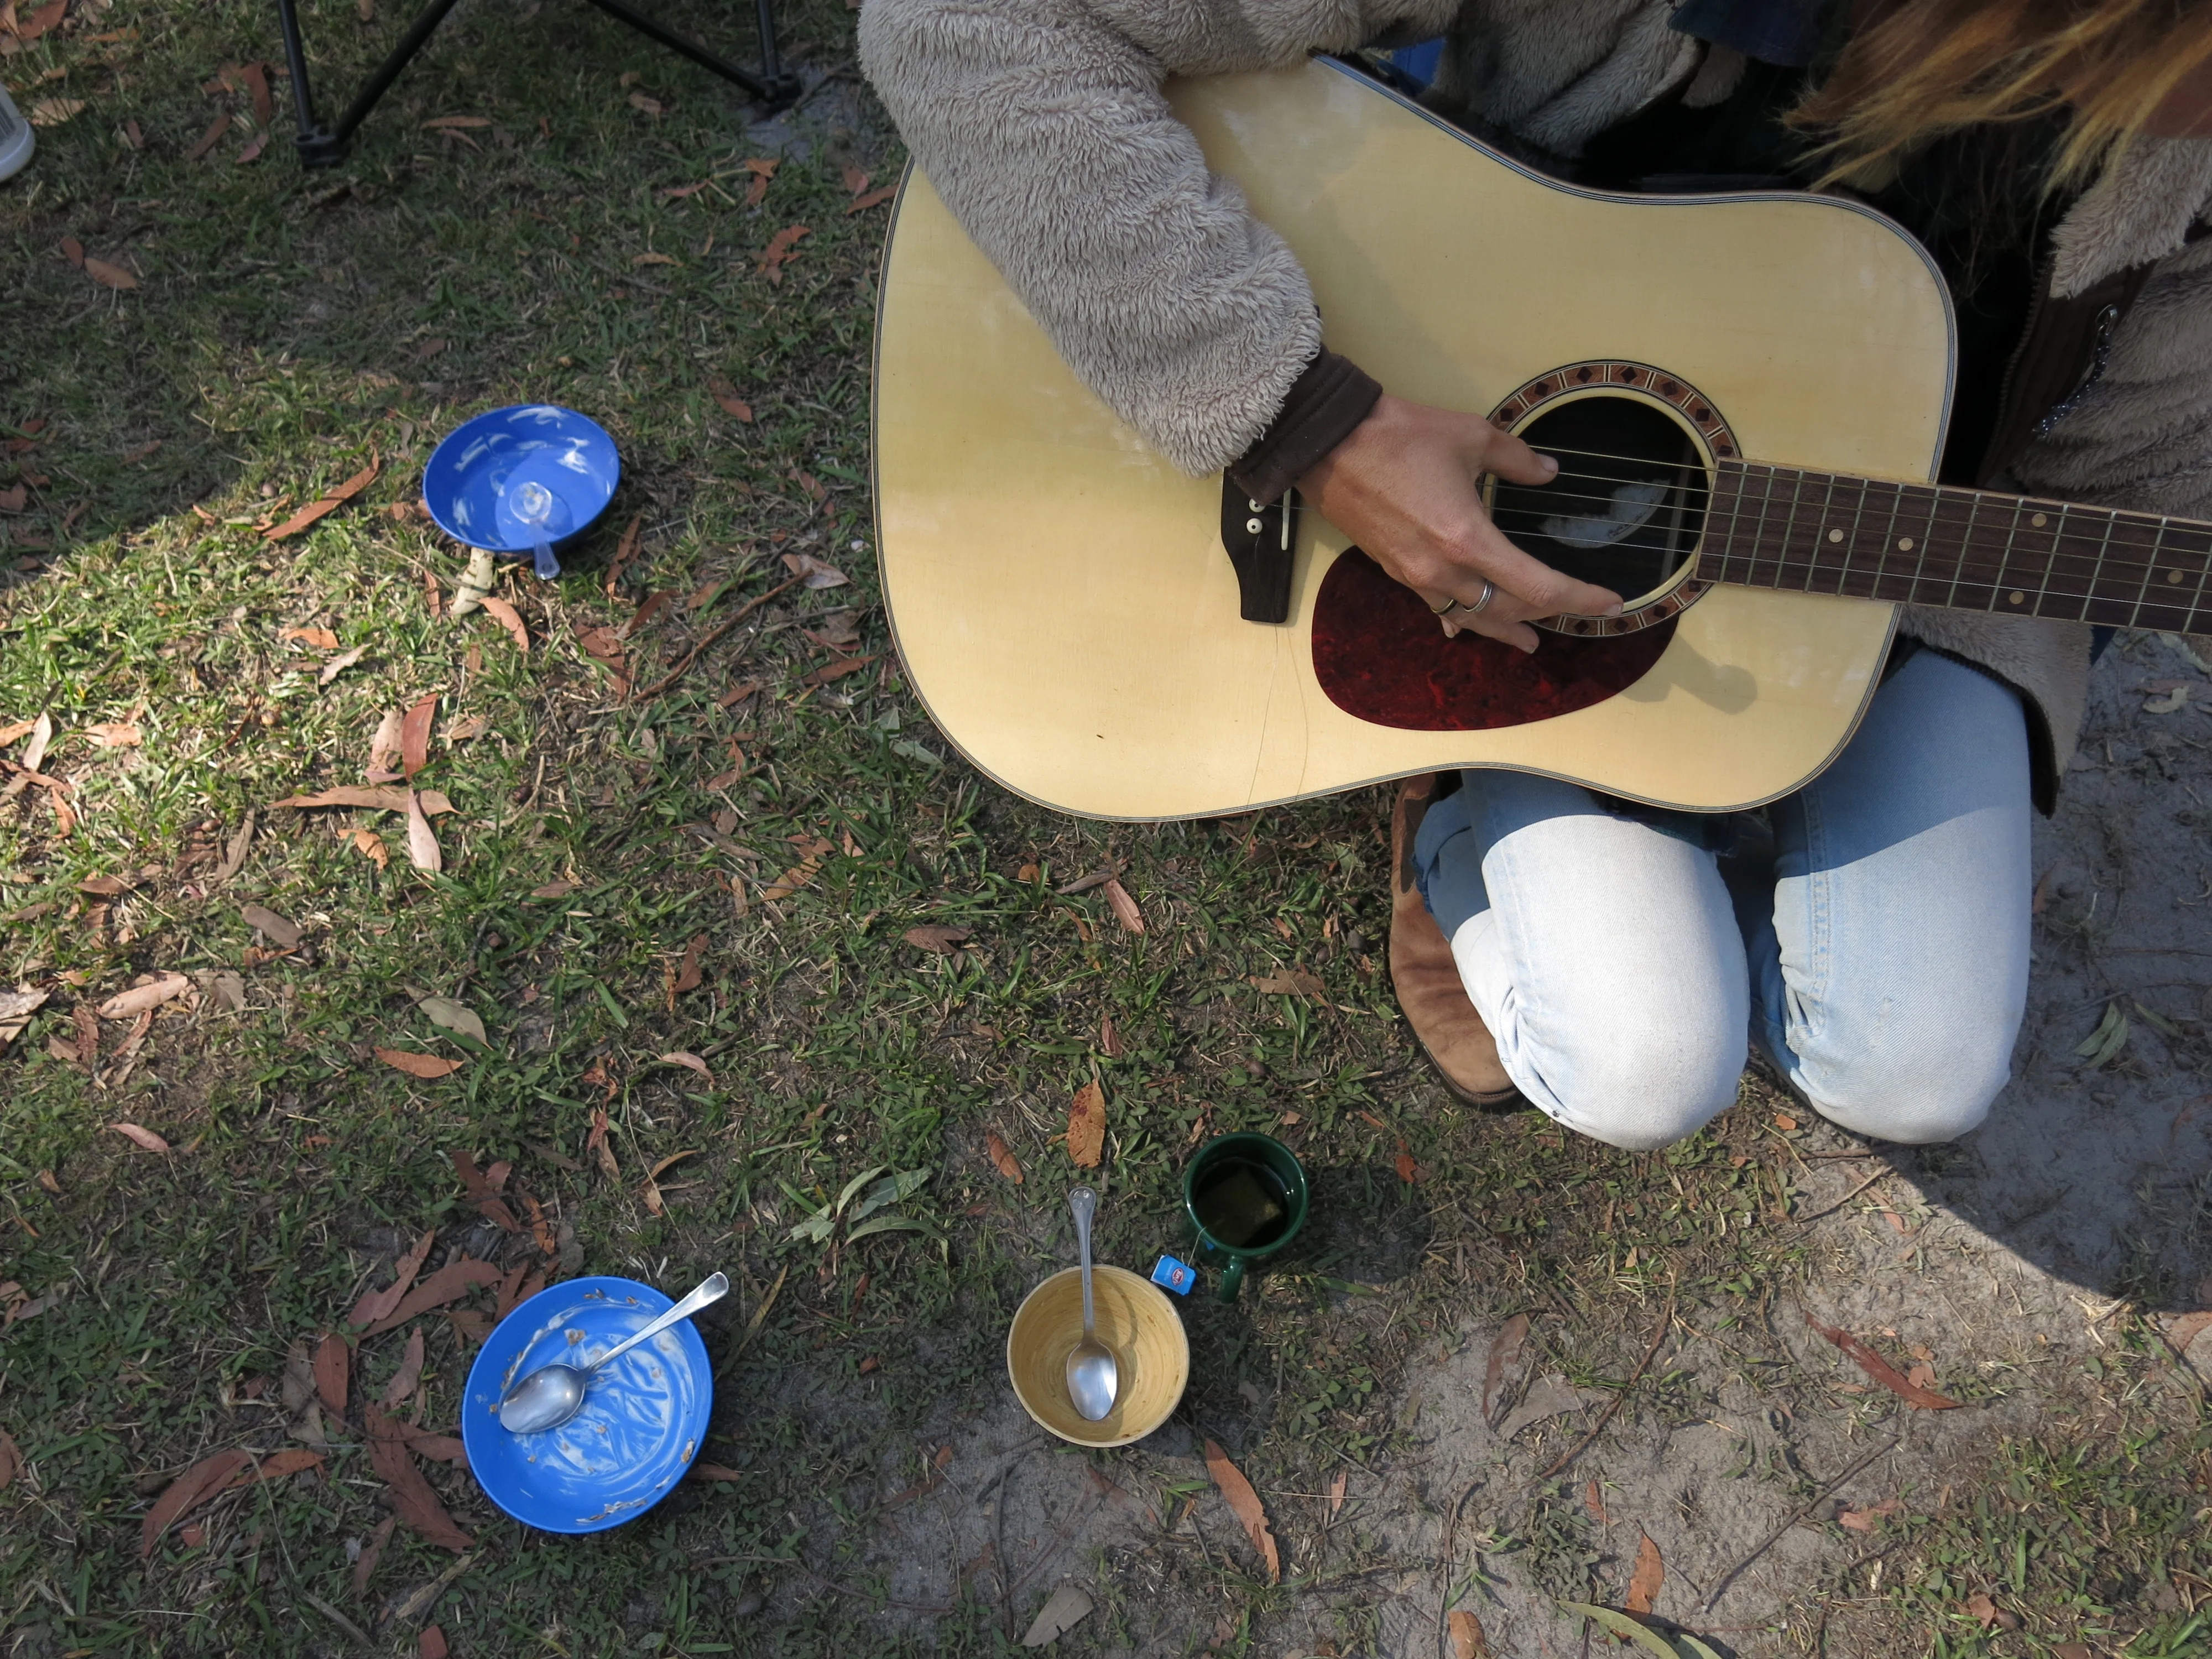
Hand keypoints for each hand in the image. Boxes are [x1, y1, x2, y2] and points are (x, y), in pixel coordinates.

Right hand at [1295, 393, 1623, 652]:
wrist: (1328, 443)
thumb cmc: (1398, 436)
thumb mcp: (1472, 436)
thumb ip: (1517, 460)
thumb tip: (1548, 473)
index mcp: (1468, 540)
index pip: (1538, 587)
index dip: (1578, 599)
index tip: (1609, 603)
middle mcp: (1443, 570)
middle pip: (1506, 611)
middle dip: (1545, 615)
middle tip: (1575, 614)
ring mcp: (1415, 576)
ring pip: (1470, 618)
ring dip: (1503, 629)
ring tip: (1529, 640)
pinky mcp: (1395, 570)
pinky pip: (1436, 606)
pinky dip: (1459, 617)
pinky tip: (1462, 626)